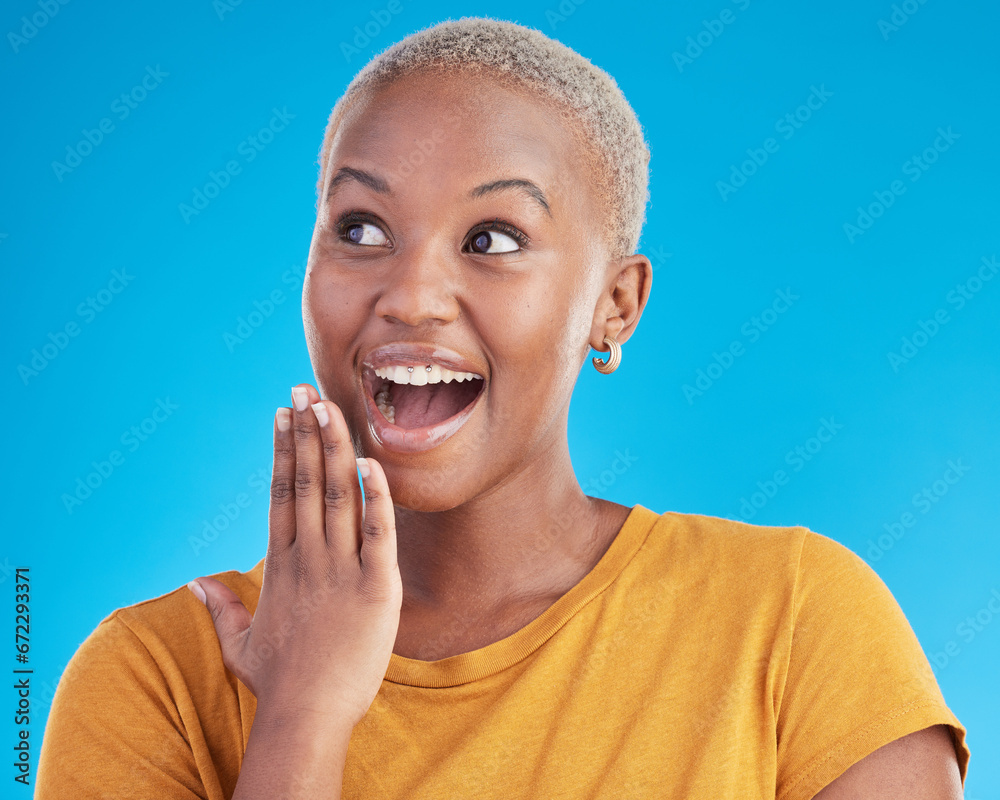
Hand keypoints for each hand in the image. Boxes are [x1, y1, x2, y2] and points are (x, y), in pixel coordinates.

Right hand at [188, 383, 401, 729]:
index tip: (283, 413)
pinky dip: (377, 498)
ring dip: (334, 448)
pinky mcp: (376, 588)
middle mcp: (308, 558)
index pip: (280, 493)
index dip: (283, 449)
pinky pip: (378, 534)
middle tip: (305, 387)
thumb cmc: (280, 683)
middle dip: (306, 432)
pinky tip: (374, 462)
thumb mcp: (240, 642)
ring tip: (330, 405)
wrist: (307, 718)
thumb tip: (193, 583)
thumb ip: (221, 607)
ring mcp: (341, 570)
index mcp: (281, 564)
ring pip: (338, 496)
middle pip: (306, 482)